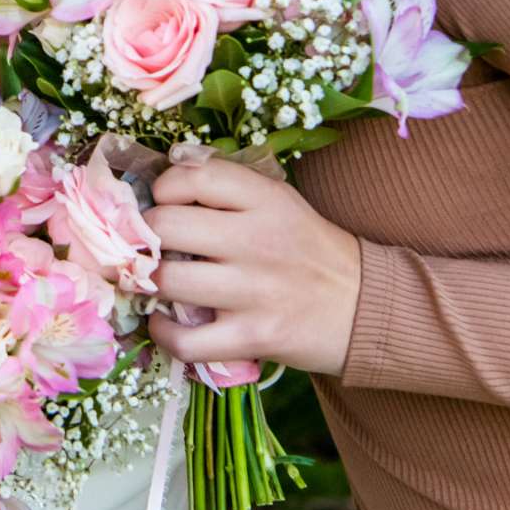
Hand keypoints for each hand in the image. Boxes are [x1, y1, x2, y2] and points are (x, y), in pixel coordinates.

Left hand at [145, 154, 363, 375]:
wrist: (365, 307)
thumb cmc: (310, 251)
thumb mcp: (281, 202)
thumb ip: (230, 187)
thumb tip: (169, 169)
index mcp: (265, 199)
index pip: (193, 175)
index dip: (163, 188)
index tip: (164, 203)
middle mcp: (258, 240)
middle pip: (166, 226)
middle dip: (144, 237)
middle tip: (147, 246)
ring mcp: (255, 291)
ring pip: (167, 281)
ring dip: (147, 283)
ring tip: (151, 281)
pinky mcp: (254, 337)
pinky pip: (185, 339)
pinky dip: (163, 331)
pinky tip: (165, 321)